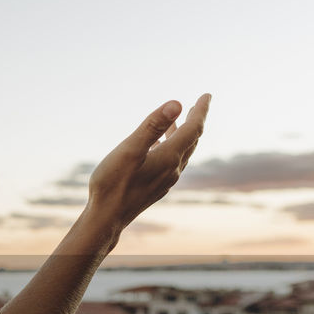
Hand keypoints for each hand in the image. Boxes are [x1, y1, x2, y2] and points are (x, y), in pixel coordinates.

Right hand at [86, 94, 210, 232]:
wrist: (106, 219)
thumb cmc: (113, 184)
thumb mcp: (130, 149)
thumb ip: (152, 126)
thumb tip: (176, 103)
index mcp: (169, 157)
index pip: (193, 128)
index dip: (201, 110)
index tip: (207, 95)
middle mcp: (172, 170)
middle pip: (191, 141)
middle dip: (195, 121)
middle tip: (198, 105)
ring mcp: (164, 181)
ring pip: (182, 153)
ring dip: (183, 135)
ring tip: (177, 123)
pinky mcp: (155, 188)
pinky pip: (172, 163)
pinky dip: (172, 148)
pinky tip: (158, 149)